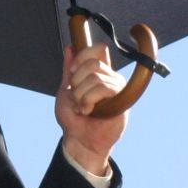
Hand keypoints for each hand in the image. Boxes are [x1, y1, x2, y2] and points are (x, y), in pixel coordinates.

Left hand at [55, 44, 126, 174]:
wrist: (79, 139)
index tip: (71, 73)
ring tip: (82, 108)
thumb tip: (70, 48)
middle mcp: (111, 78)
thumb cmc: (73, 118)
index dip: (82, 56)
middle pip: (93, 63)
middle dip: (76, 82)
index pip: (98, 49)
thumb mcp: (65, 90)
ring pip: (95, 78)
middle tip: (76, 98)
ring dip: (80, 96)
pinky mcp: (122, 101)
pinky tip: (88, 111)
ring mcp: (118, 88)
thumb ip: (68, 70)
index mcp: (99, 73)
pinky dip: (88, 100)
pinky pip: (103, 89)